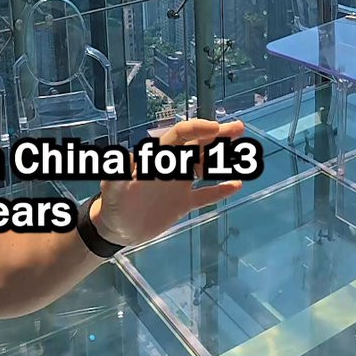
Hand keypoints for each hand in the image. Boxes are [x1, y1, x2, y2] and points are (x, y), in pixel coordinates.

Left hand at [91, 118, 244, 249]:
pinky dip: (220, 191)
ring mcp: (178, 185)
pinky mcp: (182, 204)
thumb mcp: (113, 188)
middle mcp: (170, 167)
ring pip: (204, 166)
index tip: (214, 128)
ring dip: (222, 158)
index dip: (196, 129)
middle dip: (218, 136)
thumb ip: (118, 173)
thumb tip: (122, 156)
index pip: (179, 137)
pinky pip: (205, 195)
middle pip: (197, 146)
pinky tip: (236, 185)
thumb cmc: (112, 203)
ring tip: (243, 151)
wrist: (116, 228)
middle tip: (238, 127)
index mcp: (156, 158)